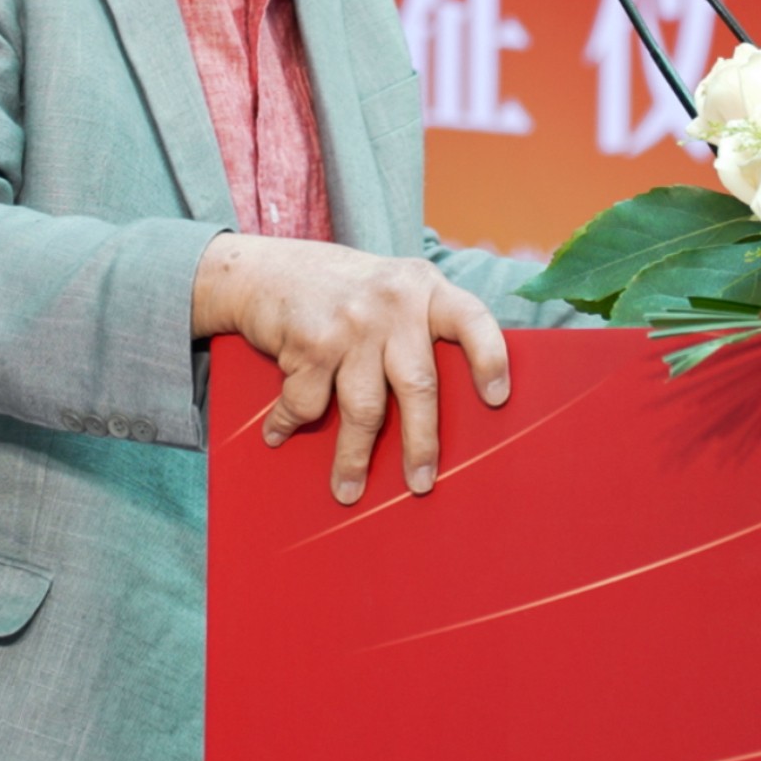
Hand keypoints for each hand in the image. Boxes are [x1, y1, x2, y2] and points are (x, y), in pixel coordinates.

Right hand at [191, 234, 511, 504]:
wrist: (263, 268)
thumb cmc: (340, 291)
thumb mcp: (390, 289)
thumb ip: (420, 325)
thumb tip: (453, 405)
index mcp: (424, 288)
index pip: (472, 320)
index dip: (490, 358)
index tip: (497, 399)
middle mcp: (393, 302)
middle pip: (419, 385)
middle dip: (420, 444)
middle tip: (420, 484)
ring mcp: (352, 322)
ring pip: (364, 410)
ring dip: (353, 459)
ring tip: (349, 491)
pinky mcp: (311, 341)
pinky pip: (309, 403)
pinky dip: (289, 424)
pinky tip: (278, 435)